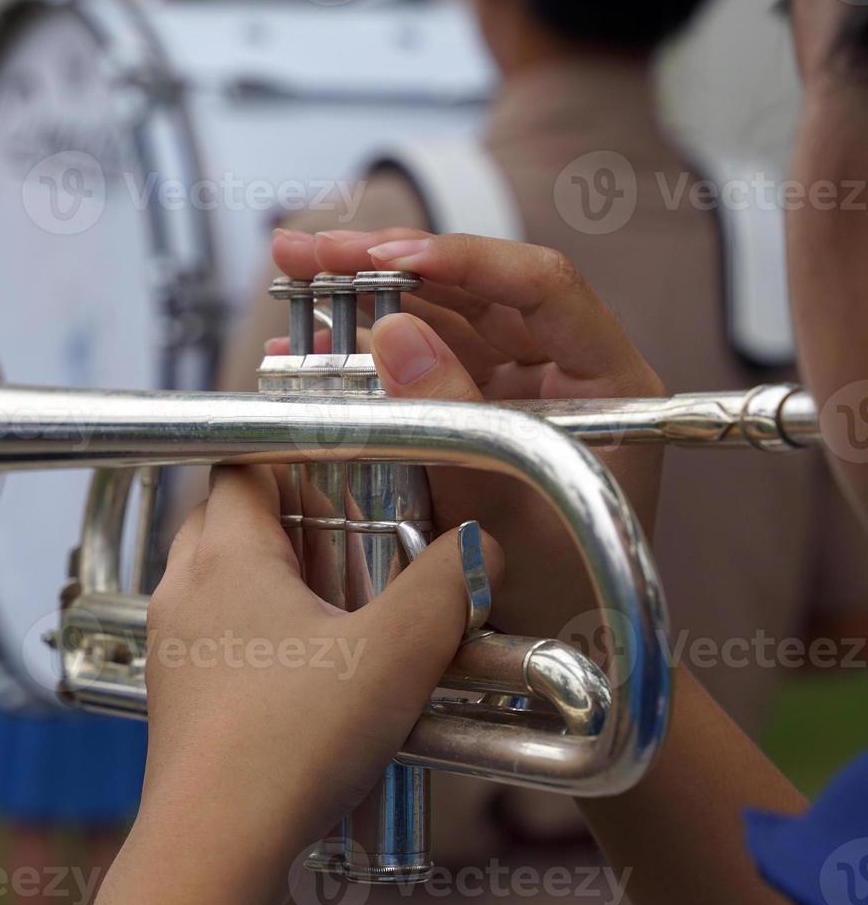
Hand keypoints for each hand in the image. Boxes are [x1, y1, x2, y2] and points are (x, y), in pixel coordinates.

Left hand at [84, 466, 503, 904]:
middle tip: (349, 539)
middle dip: (287, 516)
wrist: (216, 846)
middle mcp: (184, 589)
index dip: (294, 456)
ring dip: (272, 576)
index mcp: (225, 556)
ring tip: (337, 606)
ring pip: (218, 576)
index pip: (242, 462)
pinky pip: (214, 632)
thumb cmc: (288, 747)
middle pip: (228, 515)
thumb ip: (447, 586)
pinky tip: (309, 670)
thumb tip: (479, 546)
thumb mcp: (395, 654)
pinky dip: (257, 630)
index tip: (345, 469)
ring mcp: (174, 645)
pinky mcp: (179, 696)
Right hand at [270, 228, 665, 638]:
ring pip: (438, 320)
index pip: (543, 288)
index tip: (390, 257)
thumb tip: (391, 333)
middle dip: (389, 264)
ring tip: (294, 269)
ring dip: (364, 294)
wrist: (558, 658)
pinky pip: (415, 369)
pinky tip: (306, 345)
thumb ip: (451, 419)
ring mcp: (516, 393)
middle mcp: (564, 375)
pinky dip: (361, 356)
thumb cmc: (562, 600)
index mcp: (610, 385)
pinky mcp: (472, 417)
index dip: (465, 261)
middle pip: (476, 292)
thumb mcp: (503, 510)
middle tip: (311, 246)